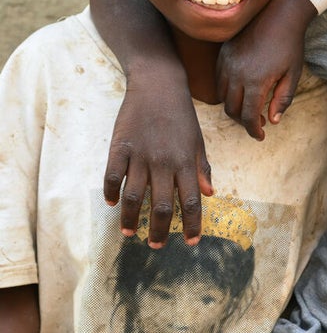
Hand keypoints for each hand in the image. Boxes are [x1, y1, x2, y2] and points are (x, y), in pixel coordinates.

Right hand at [104, 67, 211, 246]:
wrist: (159, 86)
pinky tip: (112, 204)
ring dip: (131, 219)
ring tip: (130, 234)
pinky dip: (111, 193)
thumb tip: (210, 194)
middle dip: (159, 230)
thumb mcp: (198, 141)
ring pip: (134, 197)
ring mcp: (140, 155)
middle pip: (161, 205)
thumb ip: (202, 168)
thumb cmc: (182, 116)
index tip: (190, 242)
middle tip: (157, 246)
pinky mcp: (120, 147)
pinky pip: (112, 176)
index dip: (191, 225)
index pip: (191, 202)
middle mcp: (164, 162)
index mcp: (186, 162)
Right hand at [215, 0, 313, 139]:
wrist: (278, 14)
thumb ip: (282, 100)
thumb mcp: (293, 74)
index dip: (254, 130)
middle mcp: (236, 74)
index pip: (248, 116)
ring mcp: (226, 63)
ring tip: (250, 107)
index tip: (261, 136)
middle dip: (243, 121)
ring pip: (222, 96)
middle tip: (258, 122)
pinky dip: (227, 92)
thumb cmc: (290, 45)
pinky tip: (241, 91)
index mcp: (256, 81)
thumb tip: (272, 121)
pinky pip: (218, 81)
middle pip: (231, 109)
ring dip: (234, 107)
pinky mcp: (222, 55)